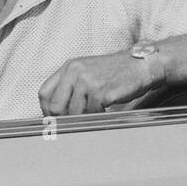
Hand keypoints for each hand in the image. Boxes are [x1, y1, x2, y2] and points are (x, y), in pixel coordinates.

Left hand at [39, 51, 154, 115]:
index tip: (54, 118)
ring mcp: (89, 81)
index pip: (44, 93)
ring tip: (95, 112)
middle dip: (64, 118)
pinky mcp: (102, 91)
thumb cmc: (116, 71)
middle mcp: (76, 72)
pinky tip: (105, 109)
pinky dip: (98, 115)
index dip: (47, 110)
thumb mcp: (88, 70)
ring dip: (84, 117)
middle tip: (75, 121)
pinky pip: (92, 113)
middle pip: (56, 107)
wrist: (142, 64)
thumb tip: (54, 112)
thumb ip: (70, 85)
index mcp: (70, 66)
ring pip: (74, 113)